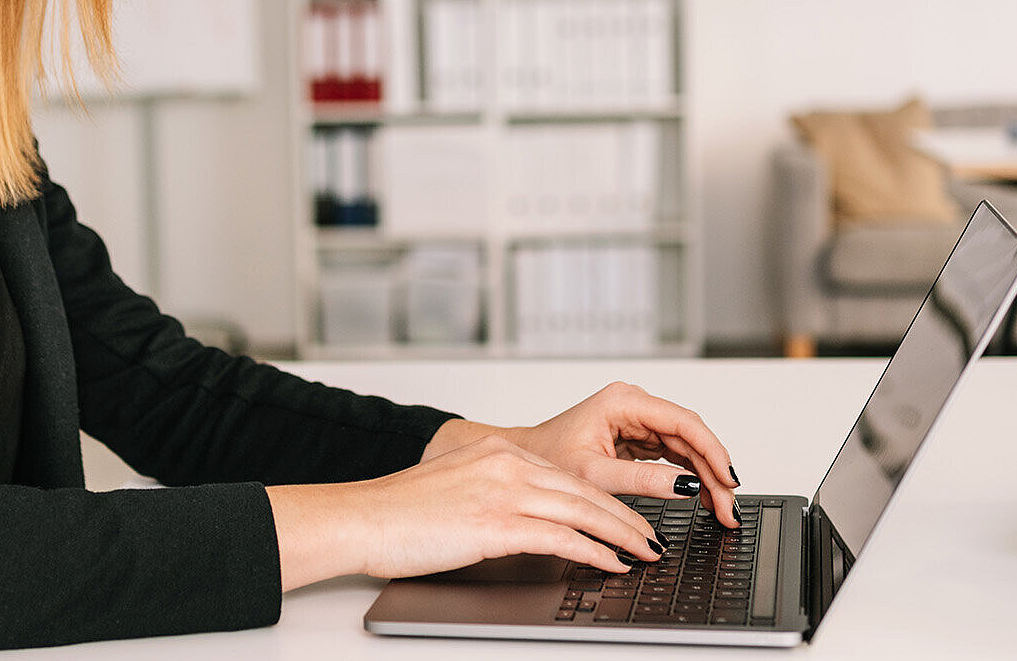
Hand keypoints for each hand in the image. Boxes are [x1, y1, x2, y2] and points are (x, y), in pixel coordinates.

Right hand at [266, 433, 663, 590]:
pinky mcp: (496, 523)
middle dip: (626, 518)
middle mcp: (504, 463)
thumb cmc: (398, 513)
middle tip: (654, 538)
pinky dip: (594, 551)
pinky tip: (611, 564)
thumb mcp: (456, 489)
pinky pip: (561, 537)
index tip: (628, 518)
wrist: (362, 518)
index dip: (605, 499)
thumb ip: (495, 495)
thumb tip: (531, 522)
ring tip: (646, 553)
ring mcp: (502, 491)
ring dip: (622, 536)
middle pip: (584, 490)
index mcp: (495, 452)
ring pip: (582, 511)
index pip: (567, 475)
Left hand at [458, 382, 740, 527]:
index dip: (713, 451)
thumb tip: (687, 487)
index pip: (683, 422)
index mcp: (622, 402)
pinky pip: (674, 454)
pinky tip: (704, 497)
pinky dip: (690, 477)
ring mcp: (636, 419)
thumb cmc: (547, 458)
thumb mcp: (595, 475)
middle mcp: (633, 404)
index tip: (729, 480)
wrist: (524, 461)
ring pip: (686, 446)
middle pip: (690, 435)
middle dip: (714, 471)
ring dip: (706, 477)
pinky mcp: (636, 436)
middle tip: (730, 508)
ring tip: (722, 510)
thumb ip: (643, 481)